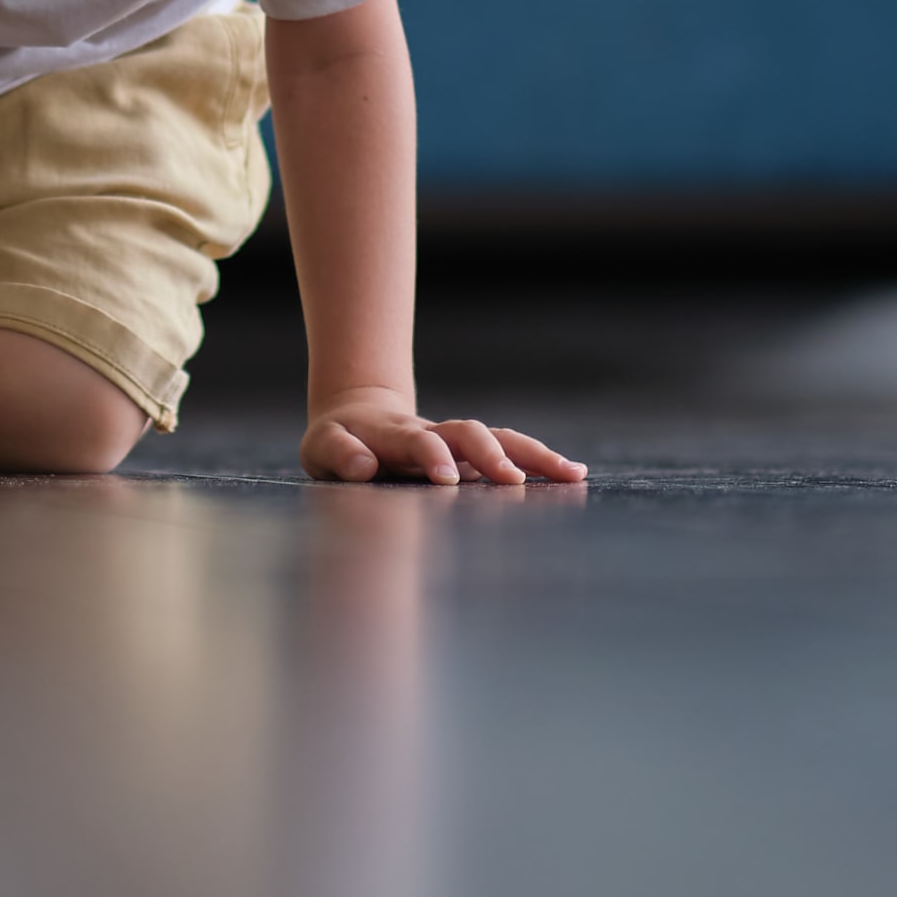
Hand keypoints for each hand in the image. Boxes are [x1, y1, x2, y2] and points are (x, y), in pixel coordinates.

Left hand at [303, 386, 584, 484]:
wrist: (359, 415)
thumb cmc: (339, 442)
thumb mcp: (323, 448)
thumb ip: (338, 454)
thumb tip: (361, 465)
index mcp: (392, 435)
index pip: (416, 440)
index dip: (431, 454)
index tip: (447, 478)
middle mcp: (431, 433)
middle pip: (466, 432)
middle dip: (489, 454)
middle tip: (511, 482)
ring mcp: (454, 441)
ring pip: (497, 438)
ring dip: (530, 455)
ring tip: (570, 475)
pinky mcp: (471, 452)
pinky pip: (509, 449)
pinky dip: (539, 461)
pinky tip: (573, 474)